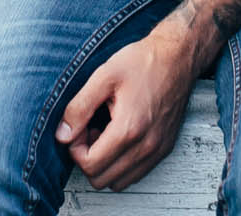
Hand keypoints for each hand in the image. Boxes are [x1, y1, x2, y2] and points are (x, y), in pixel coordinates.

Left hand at [55, 31, 196, 190]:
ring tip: (103, 134)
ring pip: (118, 182)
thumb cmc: (142, 62)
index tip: (79, 127)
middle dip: (87, 158)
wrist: (177, 57)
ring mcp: (157, 150)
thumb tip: (62, 135)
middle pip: (101, 179)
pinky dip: (121, 165)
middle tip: (88, 130)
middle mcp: (146, 146)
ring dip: (104, 164)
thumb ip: (79, 107)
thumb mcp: (104, 76)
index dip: (75, 148)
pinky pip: (135, 175)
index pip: (90, 165)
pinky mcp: (164, 149)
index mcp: (129, 129)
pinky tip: (119, 138)